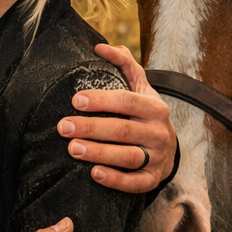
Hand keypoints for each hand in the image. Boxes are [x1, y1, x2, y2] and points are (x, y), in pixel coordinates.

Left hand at [57, 44, 175, 192]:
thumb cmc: (145, 113)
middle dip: (91, 128)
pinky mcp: (153, 179)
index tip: (76, 100)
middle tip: (63, 127)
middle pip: (123, 130)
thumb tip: (100, 48)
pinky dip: (115, 180)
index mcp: (155, 107)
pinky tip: (94, 173)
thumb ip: (124, 64)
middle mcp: (159, 132)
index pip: (127, 101)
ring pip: (128, 157)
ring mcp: (158, 157)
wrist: (168, 147)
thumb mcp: (140, 87)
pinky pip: (135, 184)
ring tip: (72, 148)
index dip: (101, 100)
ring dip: (98, 153)